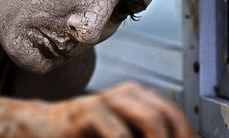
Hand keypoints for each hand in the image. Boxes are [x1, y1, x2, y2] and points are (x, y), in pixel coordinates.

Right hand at [50, 82, 196, 137]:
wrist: (40, 129)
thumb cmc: (83, 136)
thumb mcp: (122, 136)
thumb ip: (142, 136)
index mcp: (138, 99)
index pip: (175, 116)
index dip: (187, 135)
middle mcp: (126, 94)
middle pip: (167, 116)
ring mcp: (107, 99)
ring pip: (150, 120)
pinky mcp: (87, 111)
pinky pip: (119, 134)